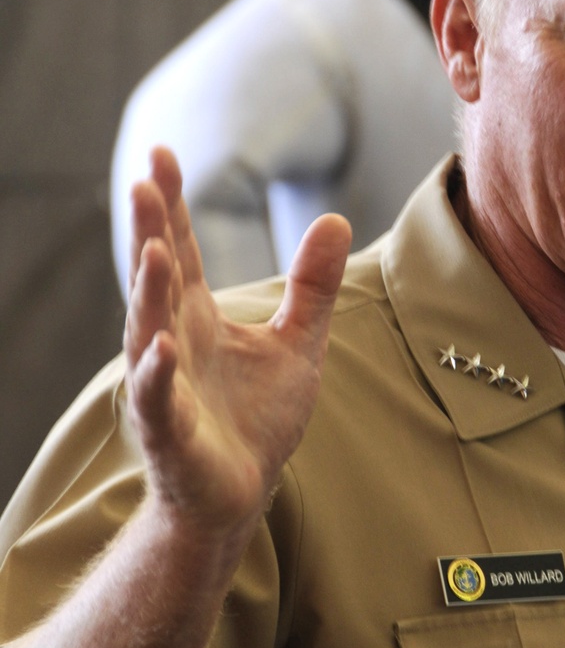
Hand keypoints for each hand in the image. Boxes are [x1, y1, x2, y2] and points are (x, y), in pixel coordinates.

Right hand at [124, 147, 351, 540]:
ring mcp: (168, 384)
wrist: (242, 492)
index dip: (174, 205)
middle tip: (144, 182)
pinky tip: (161, 346)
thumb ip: (311, 285)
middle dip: (151, 231)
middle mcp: (173, 340)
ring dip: (149, 291)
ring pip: (149, 329)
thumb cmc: (258, 418)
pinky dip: (158, 373)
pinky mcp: (170, 430)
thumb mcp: (298, 342)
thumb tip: (336, 218)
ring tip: (154, 249)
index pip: (182, 249)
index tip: (163, 155)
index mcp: (198, 315)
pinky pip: (159, 398)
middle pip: (158, 277)